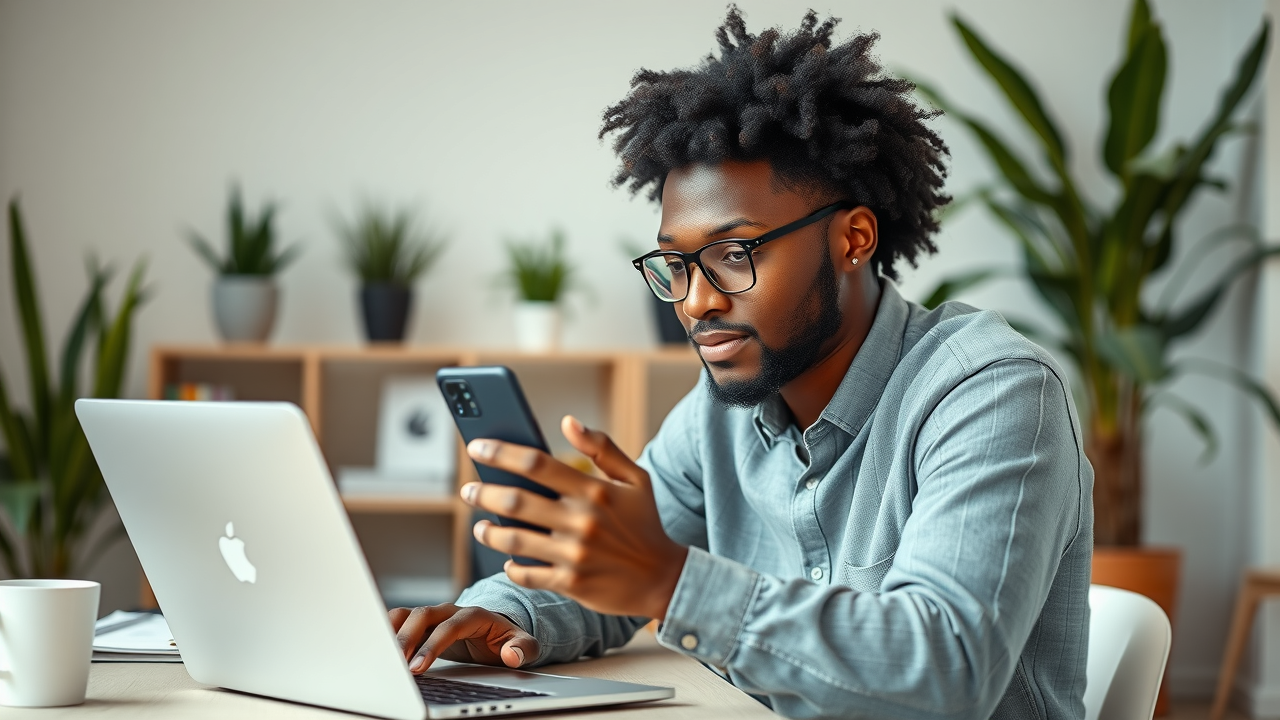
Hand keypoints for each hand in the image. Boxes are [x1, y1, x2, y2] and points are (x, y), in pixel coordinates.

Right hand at [388, 603, 538, 673]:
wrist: (495, 631)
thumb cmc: (505, 639)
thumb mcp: (522, 644)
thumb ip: (522, 649)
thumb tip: (512, 655)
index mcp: (474, 615)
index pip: (450, 626)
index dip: (433, 644)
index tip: (420, 666)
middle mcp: (450, 611)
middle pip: (423, 615)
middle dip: (407, 638)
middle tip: (396, 663)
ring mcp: (434, 615)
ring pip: (407, 615)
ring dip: (391, 632)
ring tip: (380, 654)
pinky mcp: (421, 623)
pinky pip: (399, 621)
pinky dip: (386, 631)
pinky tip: (376, 647)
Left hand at [463, 416, 687, 619]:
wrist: (664, 578)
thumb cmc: (645, 524)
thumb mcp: (636, 479)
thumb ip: (603, 448)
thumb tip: (568, 422)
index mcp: (594, 490)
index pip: (537, 464)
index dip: (501, 452)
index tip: (478, 446)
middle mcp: (581, 521)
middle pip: (516, 501)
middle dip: (483, 492)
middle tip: (468, 489)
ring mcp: (574, 554)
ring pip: (515, 540)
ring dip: (489, 531)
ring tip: (480, 525)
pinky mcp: (571, 583)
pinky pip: (528, 575)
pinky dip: (512, 567)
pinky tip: (508, 558)